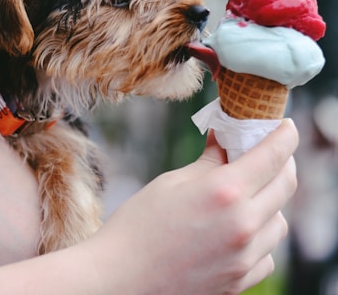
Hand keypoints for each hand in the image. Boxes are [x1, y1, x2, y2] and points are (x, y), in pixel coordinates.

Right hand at [85, 119, 297, 294]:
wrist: (119, 278)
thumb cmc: (137, 225)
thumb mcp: (171, 183)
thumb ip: (208, 162)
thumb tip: (225, 140)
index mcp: (224, 192)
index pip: (273, 155)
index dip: (284, 134)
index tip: (285, 126)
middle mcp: (243, 224)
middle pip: (285, 185)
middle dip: (281, 164)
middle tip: (266, 155)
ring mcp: (244, 257)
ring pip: (279, 222)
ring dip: (269, 203)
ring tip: (244, 198)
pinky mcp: (239, 281)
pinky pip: (266, 254)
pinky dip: (258, 239)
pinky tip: (235, 232)